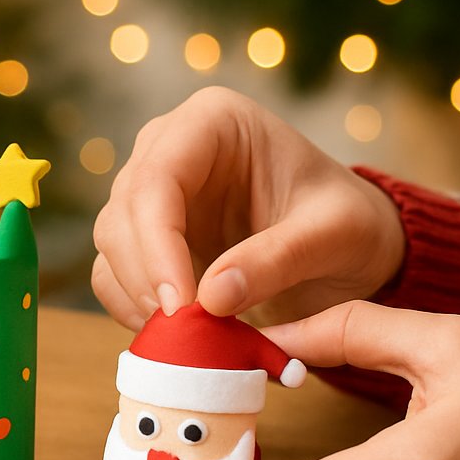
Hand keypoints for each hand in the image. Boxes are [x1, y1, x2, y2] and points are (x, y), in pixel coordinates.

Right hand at [92, 87, 405, 329]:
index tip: (181, 305)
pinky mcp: (145, 236)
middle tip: (182, 332)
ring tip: (185, 337)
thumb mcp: (333, 235)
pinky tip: (174, 335)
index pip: (158, 177)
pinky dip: (133, 308)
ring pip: (111, 244)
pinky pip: (114, 272)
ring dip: (137, 296)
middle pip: (124, 212)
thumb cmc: (348, 223)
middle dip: (145, 277)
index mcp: (214, 122)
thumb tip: (210, 299)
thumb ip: (277, 260)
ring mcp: (152, 193)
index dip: (158, 244)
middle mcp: (168, 148)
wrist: (348, 245)